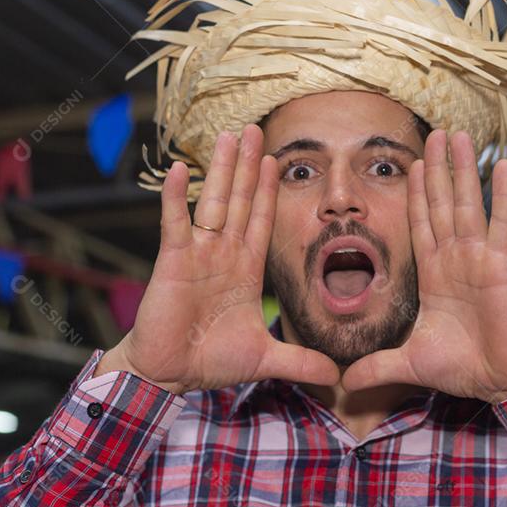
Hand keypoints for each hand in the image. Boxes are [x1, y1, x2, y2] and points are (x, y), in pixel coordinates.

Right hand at [98, 125, 339, 393]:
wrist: (169, 375)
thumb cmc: (210, 362)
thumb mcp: (265, 359)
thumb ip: (300, 362)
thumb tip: (337, 376)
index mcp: (244, 270)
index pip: (261, 221)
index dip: (268, 192)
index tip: (277, 161)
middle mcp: (222, 255)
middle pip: (239, 201)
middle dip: (248, 167)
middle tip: (255, 131)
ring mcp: (197, 255)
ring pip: (213, 203)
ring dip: (221, 170)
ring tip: (228, 137)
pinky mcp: (172, 262)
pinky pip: (177, 223)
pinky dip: (177, 197)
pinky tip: (180, 169)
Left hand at [341, 130, 506, 406]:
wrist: (504, 382)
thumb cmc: (465, 369)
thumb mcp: (409, 364)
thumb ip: (376, 367)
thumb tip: (342, 385)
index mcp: (435, 275)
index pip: (421, 224)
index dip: (417, 194)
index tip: (412, 165)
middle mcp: (456, 259)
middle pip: (444, 204)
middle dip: (438, 169)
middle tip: (437, 134)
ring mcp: (479, 259)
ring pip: (468, 204)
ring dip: (464, 170)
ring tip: (462, 136)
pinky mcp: (500, 266)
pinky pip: (501, 223)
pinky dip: (502, 194)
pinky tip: (502, 166)